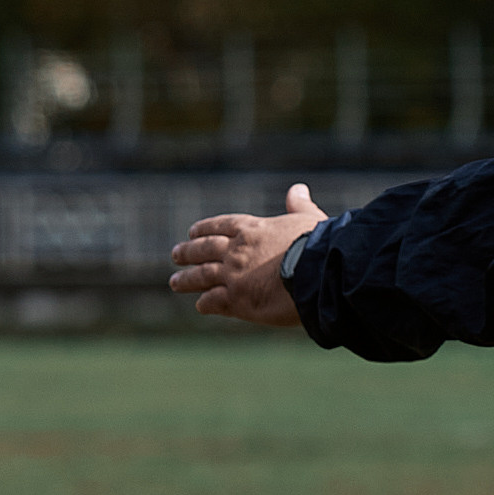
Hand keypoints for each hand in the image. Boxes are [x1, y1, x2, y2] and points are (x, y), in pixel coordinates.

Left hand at [169, 182, 322, 326]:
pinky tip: (201, 306)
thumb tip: (298, 188)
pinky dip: (206, 303)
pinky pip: (214, 301)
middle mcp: (236, 250)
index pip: (220, 226)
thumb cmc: (318, 245)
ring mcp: (233, 275)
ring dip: (187, 280)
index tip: (192, 232)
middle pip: (204, 249)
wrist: (317, 273)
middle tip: (175, 255)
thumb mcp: (309, 219)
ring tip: (176, 283)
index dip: (204, 229)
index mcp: (252, 229)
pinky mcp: (237, 300)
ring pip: (202, 276)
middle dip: (187, 252)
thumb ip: (299, 205)